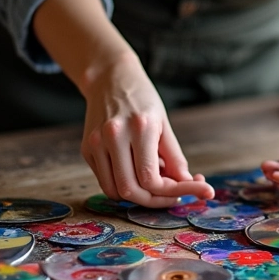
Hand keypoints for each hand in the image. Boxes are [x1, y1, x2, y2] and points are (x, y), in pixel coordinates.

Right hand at [80, 53, 213, 206]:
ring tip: (156, 183)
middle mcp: (114, 136)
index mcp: (140, 128)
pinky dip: (124, 187)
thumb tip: (186, 184)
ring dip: (139, 197)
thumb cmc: (144, 100)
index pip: (151, 178)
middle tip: (174, 196)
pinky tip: (138, 175)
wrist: (110, 79)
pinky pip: (105, 181)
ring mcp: (95, 143)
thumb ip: (175, 157)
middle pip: (130, 190)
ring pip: (115, 191)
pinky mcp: (86, 149)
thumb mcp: (165, 124)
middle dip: (155, 201)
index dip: (173, 191)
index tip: (193, 190)